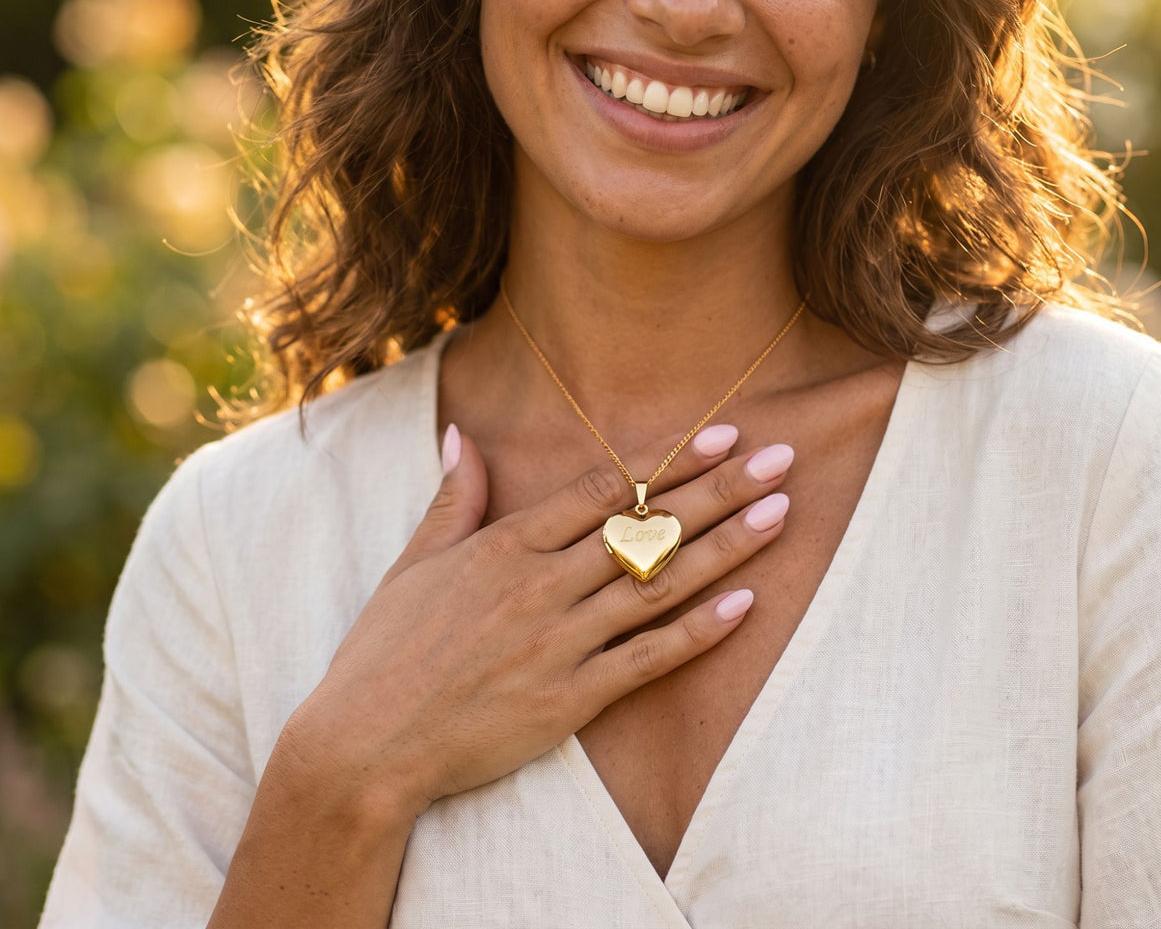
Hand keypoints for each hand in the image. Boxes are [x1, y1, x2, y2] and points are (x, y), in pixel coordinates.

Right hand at [282, 422, 794, 826]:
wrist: (363, 745)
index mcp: (505, 546)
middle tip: (781, 459)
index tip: (721, 434)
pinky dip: (697, 632)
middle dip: (720, 490)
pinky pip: (646, 659)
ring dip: (726, 548)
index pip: (603, 489)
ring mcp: (558, 643)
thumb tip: (459, 433)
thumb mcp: (414, 563)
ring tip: (780, 515)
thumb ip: (453, 497)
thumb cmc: (385, 650)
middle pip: (647, 528)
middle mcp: (540, 586)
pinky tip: (744, 605)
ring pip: (658, 584)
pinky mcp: (569, 700)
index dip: (668, 459)